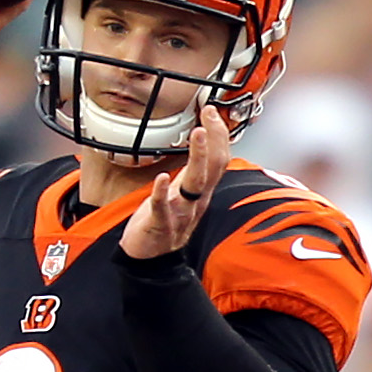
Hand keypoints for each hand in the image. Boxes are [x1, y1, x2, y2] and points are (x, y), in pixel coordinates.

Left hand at [120, 104, 230, 262]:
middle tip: (208, 115)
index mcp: (201, 192)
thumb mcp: (183, 194)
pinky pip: (163, 208)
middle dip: (213, 139)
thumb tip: (199, 146)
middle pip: (213, 168)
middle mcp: (196, 201)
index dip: (219, 134)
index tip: (211, 111)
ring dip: (198, 158)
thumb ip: (192, 172)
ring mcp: (180, 213)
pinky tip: (163, 178)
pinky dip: (162, 193)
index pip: (220, 159)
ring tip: (198, 134)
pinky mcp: (160, 225)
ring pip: (196, 185)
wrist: (151, 260)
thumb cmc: (164, 222)